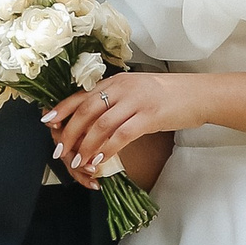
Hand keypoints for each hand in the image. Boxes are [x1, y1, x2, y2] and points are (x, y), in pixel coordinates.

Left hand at [46, 70, 203, 177]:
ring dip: (87, 146)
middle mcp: (121, 88)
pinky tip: (101, 159)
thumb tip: (91, 121)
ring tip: (79, 161)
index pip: (81, 95)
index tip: (47, 123)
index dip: (62, 110)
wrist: (197, 94)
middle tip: (61, 151)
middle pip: (86, 112)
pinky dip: (109, 148)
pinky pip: (122, 134)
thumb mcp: (135, 92)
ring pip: (101, 125)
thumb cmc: (166, 95)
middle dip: (70, 134)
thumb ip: (114, 101)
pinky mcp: (150, 116)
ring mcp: (136, 101)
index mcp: (115, 82)